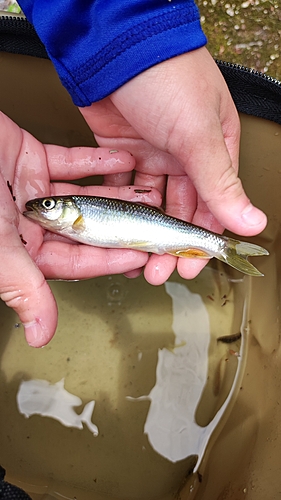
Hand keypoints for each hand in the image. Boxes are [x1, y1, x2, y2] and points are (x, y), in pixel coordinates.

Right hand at [0, 112, 160, 346]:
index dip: (110, 259)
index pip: (76, 261)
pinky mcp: (30, 159)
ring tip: (145, 194)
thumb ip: (23, 286)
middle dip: (119, 227)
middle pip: (84, 230)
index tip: (140, 255)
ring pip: (82, 197)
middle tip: (152, 225)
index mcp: (22, 248)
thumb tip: (40, 334)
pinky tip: (122, 161)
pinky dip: (95, 162)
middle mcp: (29, 222)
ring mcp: (32, 190)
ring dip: (115, 195)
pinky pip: (69, 162)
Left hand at [80, 47, 266, 283]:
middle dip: (171, 243)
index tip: (192, 266)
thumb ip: (221, 183)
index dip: (202, 238)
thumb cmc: (166, 77)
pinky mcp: (122, 151)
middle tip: (161, 271)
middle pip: (181, 209)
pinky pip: (124, 188)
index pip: (214, 203)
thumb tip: (253, 222)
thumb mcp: (198, 133)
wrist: (114, 46)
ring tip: (138, 259)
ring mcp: (152, 153)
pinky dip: (121, 209)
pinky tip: (117, 229)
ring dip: (145, 231)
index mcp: (214, 148)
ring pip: (151, 203)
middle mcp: (185, 154)